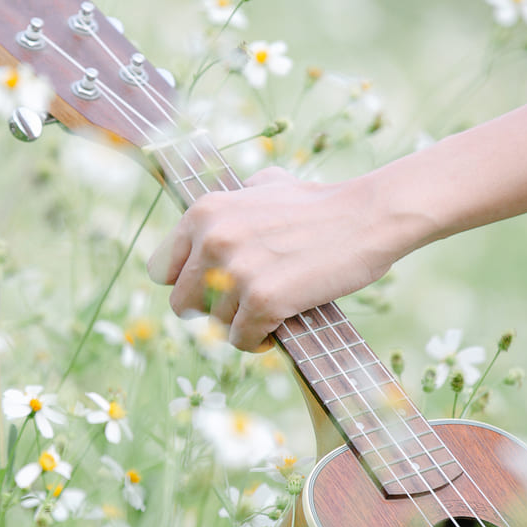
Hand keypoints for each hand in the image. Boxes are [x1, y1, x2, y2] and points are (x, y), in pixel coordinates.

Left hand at [145, 167, 405, 350]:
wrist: (365, 217)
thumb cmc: (319, 204)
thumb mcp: (265, 185)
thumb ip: (236, 198)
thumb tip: (223, 209)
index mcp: (203, 212)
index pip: (162, 271)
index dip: (187, 285)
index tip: (210, 291)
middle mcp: (211, 240)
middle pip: (182, 305)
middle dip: (210, 312)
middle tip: (242, 308)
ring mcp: (235, 272)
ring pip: (215, 326)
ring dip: (240, 325)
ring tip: (269, 312)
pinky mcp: (263, 300)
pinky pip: (242, 340)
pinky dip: (259, 340)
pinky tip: (278, 328)